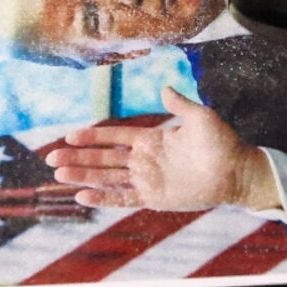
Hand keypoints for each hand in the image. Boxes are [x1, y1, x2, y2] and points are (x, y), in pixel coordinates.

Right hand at [46, 86, 279, 212]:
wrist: (236, 171)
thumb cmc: (221, 142)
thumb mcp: (200, 117)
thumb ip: (180, 105)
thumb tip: (164, 88)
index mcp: (152, 139)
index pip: (115, 136)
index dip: (92, 136)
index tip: (69, 135)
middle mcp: (145, 159)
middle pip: (104, 158)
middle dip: (78, 157)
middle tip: (51, 157)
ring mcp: (148, 179)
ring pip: (108, 178)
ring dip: (83, 176)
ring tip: (59, 174)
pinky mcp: (154, 198)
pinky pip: (123, 198)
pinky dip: (104, 198)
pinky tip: (82, 195)